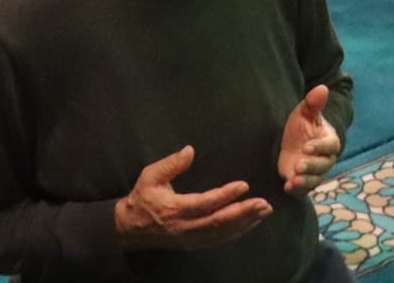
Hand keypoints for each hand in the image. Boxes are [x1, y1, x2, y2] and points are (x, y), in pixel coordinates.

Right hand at [113, 146, 270, 251]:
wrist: (129, 229)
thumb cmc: (142, 198)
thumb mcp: (150, 176)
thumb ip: (171, 164)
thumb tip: (190, 150)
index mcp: (174, 209)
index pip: (205, 203)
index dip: (225, 195)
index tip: (244, 186)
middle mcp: (184, 227)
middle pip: (218, 222)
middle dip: (243, 213)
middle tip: (264, 204)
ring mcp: (190, 239)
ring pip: (221, 233)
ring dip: (245, 223)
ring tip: (263, 212)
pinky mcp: (193, 244)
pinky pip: (218, 240)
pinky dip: (236, 233)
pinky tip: (250, 225)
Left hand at [277, 85, 342, 194]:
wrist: (291, 142)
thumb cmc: (301, 126)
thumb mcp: (304, 113)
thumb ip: (313, 103)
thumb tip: (322, 88)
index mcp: (329, 141)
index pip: (330, 145)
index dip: (320, 147)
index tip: (307, 147)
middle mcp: (325, 159)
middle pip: (323, 165)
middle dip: (311, 166)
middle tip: (298, 165)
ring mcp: (315, 173)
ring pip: (315, 179)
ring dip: (305, 181)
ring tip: (293, 180)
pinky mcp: (304, 183)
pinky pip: (304, 189)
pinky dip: (297, 189)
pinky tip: (287, 187)